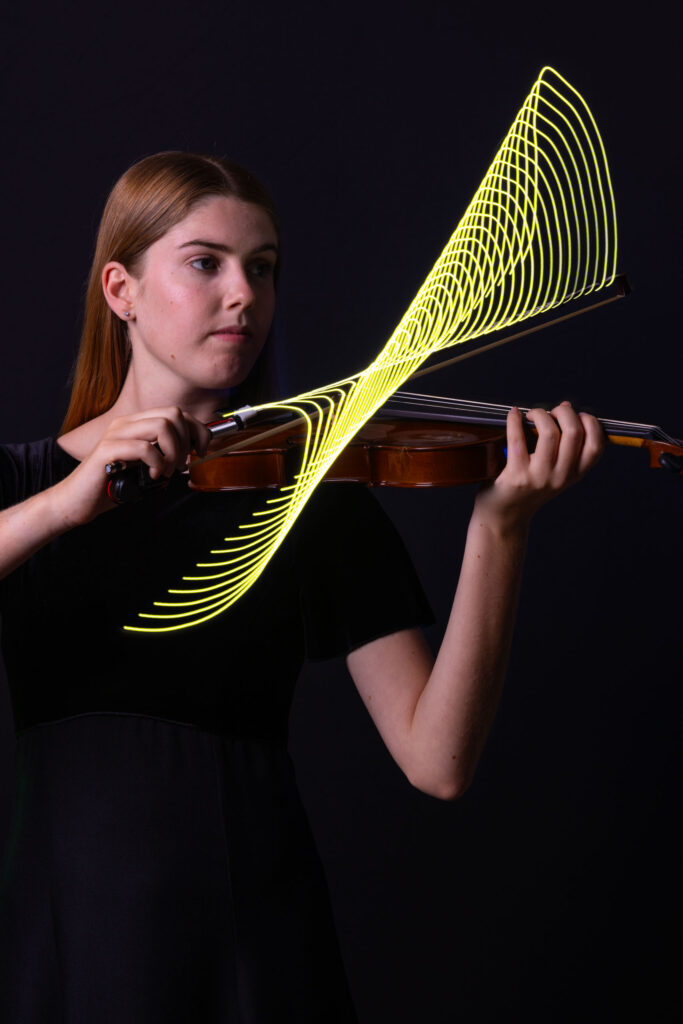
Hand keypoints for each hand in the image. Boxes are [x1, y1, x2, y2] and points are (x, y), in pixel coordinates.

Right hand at [53, 407, 210, 525]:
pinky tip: (152, 476)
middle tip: (179, 465)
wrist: (78, 501)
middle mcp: (127, 424)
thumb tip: (192, 452)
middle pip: (173, 414)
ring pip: (162, 426)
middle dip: (186, 442)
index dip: (197, 430)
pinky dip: (157, 464)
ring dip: (172, 452)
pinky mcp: (108, 450)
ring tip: (165, 471)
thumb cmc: (112, 485)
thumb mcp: (146, 466)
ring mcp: (116, 434)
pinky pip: (145, 448)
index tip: (201, 451)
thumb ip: (164, 454)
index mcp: (137, 424)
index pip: (177, 413)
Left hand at [473, 401, 603, 531]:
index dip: (591, 423)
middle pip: (574, 432)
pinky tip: (513, 414)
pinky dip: (514, 420)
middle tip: (551, 412)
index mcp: (575, 474)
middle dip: (564, 412)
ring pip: (549, 432)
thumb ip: (563, 444)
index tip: (578, 415)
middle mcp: (561, 476)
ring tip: (533, 415)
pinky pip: (518, 439)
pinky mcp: (517, 476)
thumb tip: (565, 406)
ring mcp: (539, 477)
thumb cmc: (529, 487)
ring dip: (541, 414)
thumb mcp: (555, 471)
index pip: (596, 445)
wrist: (505, 516)